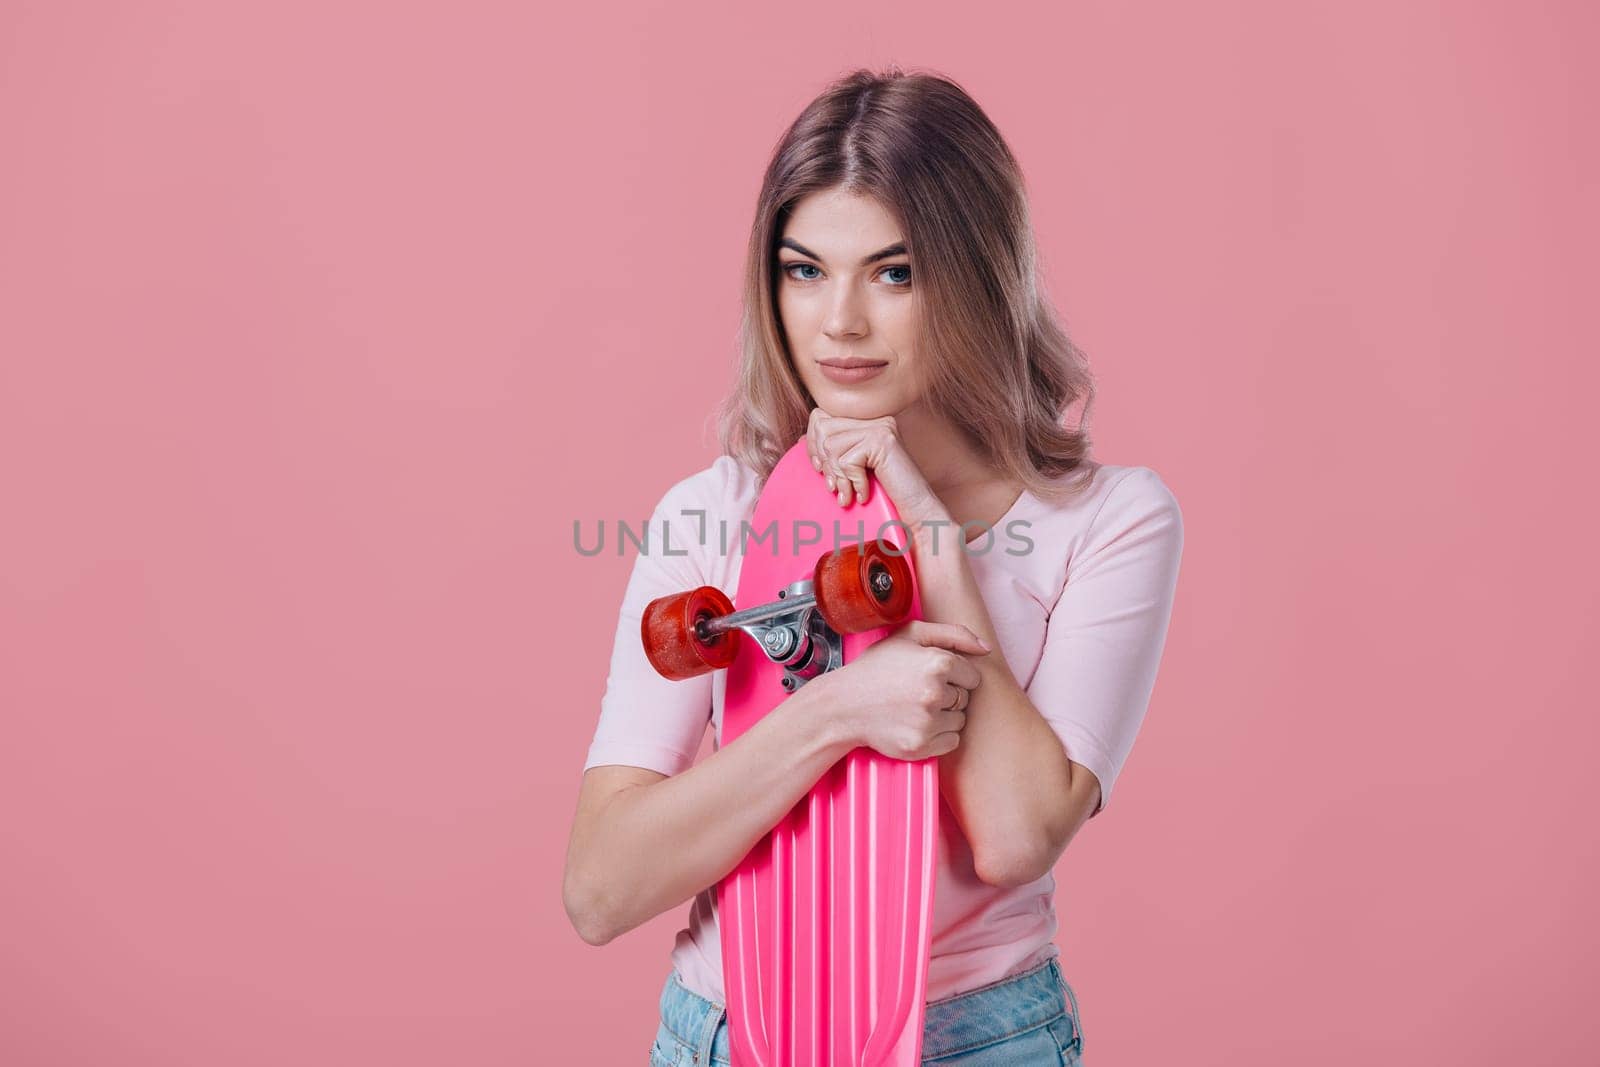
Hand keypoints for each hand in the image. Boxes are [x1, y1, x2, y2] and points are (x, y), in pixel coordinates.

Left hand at [804, 408, 945, 530]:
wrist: (915, 510)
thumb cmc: (883, 493)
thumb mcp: (852, 467)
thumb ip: (833, 450)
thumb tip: (802, 438)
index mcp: (866, 419)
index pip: (821, 415)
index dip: (813, 442)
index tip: (819, 468)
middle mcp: (874, 417)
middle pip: (823, 427)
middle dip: (823, 461)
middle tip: (833, 486)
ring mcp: (880, 426)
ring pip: (832, 445)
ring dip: (837, 476)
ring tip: (847, 494)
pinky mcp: (883, 440)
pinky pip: (847, 460)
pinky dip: (852, 482)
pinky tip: (863, 494)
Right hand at [819, 620, 989, 760]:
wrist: (843, 704)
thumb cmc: (877, 667)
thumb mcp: (909, 635)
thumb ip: (953, 633)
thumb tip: (986, 649)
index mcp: (938, 663)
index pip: (973, 676)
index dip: (954, 675)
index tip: (930, 675)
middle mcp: (936, 693)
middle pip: (966, 699)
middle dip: (948, 695)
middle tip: (917, 691)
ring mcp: (928, 723)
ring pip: (960, 721)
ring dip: (944, 716)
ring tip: (914, 708)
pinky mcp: (921, 746)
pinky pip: (951, 742)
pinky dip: (938, 736)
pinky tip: (915, 724)